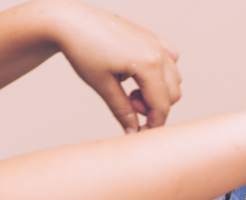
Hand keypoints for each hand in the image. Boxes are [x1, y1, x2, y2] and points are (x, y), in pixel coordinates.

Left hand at [48, 1, 181, 130]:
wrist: (71, 21)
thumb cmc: (83, 49)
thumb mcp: (102, 85)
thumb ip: (122, 110)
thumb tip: (132, 131)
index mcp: (148, 64)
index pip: (162, 105)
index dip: (153, 124)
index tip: (141, 132)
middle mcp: (158, 52)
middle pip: (173, 94)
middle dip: (154, 107)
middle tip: (130, 104)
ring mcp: (157, 42)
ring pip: (174, 79)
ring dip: (158, 91)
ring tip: (132, 89)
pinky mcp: (152, 37)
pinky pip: (171, 61)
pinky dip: (161, 73)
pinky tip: (140, 74)